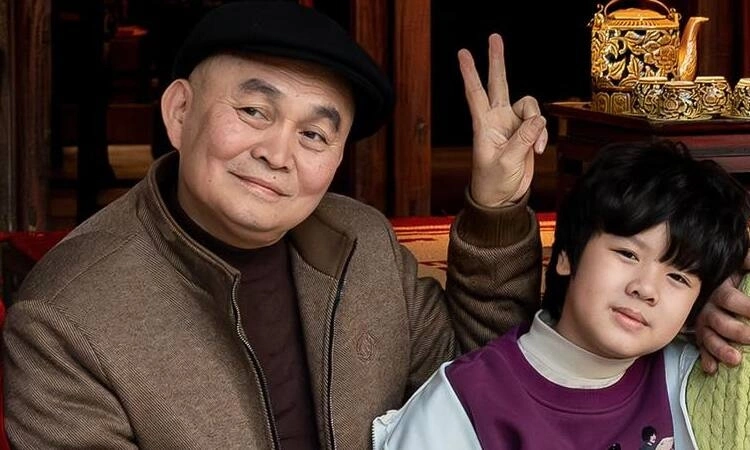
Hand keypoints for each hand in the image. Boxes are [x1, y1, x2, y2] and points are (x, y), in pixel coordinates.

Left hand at [458, 33, 547, 207]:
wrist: (502, 198)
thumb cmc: (493, 183)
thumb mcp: (505, 162)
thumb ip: (522, 139)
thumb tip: (537, 120)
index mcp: (483, 125)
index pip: (475, 94)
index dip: (470, 74)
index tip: (463, 54)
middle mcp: (497, 120)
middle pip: (499, 83)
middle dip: (497, 61)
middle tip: (494, 38)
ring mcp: (513, 125)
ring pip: (529, 105)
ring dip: (536, 123)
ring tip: (534, 146)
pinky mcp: (526, 134)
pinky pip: (539, 124)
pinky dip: (541, 135)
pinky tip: (536, 150)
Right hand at [695, 270, 749, 372]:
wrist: (706, 282)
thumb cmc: (728, 273)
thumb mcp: (737, 263)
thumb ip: (746, 259)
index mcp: (719, 291)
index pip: (729, 298)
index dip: (745, 306)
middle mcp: (708, 308)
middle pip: (719, 321)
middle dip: (736, 331)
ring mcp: (703, 323)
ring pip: (709, 337)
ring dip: (720, 349)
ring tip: (735, 359)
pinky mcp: (702, 335)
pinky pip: (701, 348)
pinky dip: (706, 359)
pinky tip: (712, 369)